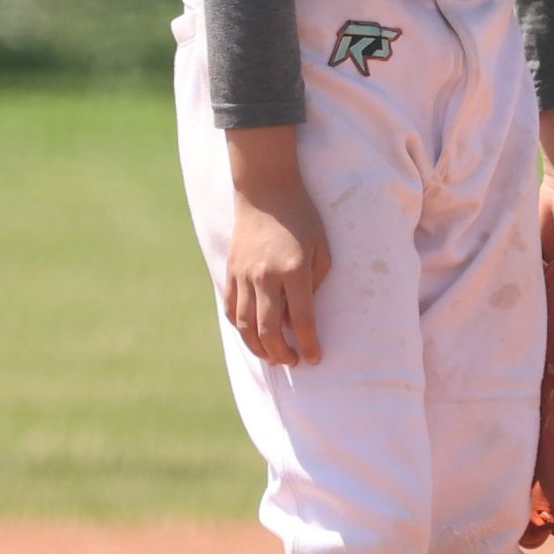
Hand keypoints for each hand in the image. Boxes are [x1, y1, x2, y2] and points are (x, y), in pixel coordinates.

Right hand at [223, 133, 329, 366]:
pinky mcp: (231, 272)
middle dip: (281, 354)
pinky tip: (252, 336)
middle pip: (268, 330)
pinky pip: (232, 309)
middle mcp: (266, 276)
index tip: (314, 358)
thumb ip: (315, 284)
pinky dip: (241, 328)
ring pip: (245, 326)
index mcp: (294, 270)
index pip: (301, 320)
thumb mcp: (322, 248)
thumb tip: (296, 317)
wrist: (265, 191)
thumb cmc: (302, 218)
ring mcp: (244, 275)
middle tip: (293, 362)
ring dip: (258, 348)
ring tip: (272, 357)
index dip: (308, 344)